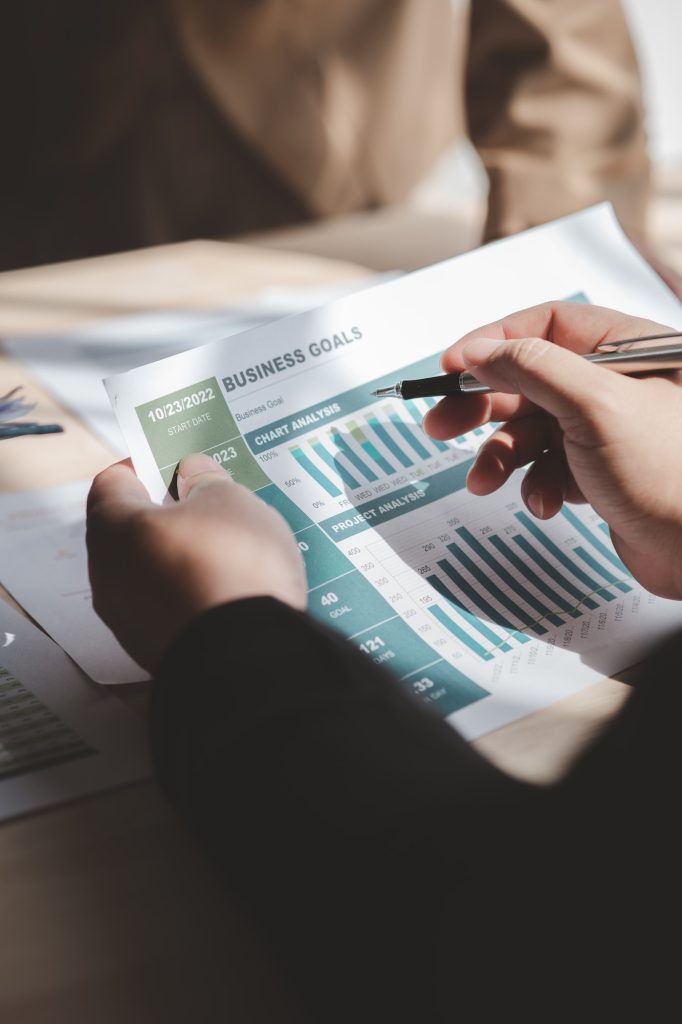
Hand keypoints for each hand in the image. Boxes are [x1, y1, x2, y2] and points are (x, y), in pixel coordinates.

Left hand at [86, 453, 306, 670]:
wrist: (247, 659)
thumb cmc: (230, 566)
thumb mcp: (230, 501)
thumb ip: (206, 480)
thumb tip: (191, 473)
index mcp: (114, 529)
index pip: (113, 482)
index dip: (145, 466)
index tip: (176, 463)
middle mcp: (109, 576)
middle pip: (132, 531)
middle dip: (170, 515)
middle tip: (212, 504)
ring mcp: (130, 621)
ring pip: (153, 574)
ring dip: (185, 559)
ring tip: (233, 551)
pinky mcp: (157, 651)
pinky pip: (172, 609)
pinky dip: (196, 595)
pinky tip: (232, 590)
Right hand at [423, 301, 681, 598]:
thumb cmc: (674, 473)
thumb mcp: (595, 405)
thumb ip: (533, 368)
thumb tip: (483, 350)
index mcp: (627, 349)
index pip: (545, 326)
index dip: (494, 343)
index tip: (452, 365)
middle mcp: (615, 385)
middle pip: (528, 379)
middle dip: (482, 405)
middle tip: (441, 424)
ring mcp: (606, 431)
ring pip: (531, 429)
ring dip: (502, 456)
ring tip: (484, 480)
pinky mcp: (599, 472)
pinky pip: (548, 467)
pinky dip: (536, 485)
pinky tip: (545, 502)